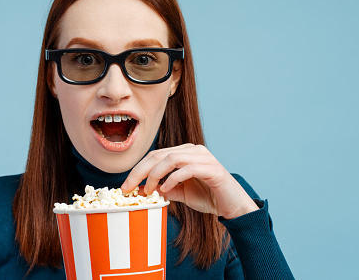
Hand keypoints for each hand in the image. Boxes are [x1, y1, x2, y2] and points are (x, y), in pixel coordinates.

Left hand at [121, 144, 258, 219]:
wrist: (233, 207)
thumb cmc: (208, 197)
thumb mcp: (180, 193)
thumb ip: (163, 188)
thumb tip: (142, 190)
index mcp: (184, 152)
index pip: (155, 155)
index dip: (138, 169)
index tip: (125, 185)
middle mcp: (193, 150)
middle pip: (159, 154)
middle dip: (140, 171)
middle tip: (128, 187)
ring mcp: (204, 157)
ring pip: (171, 159)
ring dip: (155, 175)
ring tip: (148, 190)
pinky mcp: (212, 169)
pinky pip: (187, 169)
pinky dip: (173, 179)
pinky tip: (166, 190)